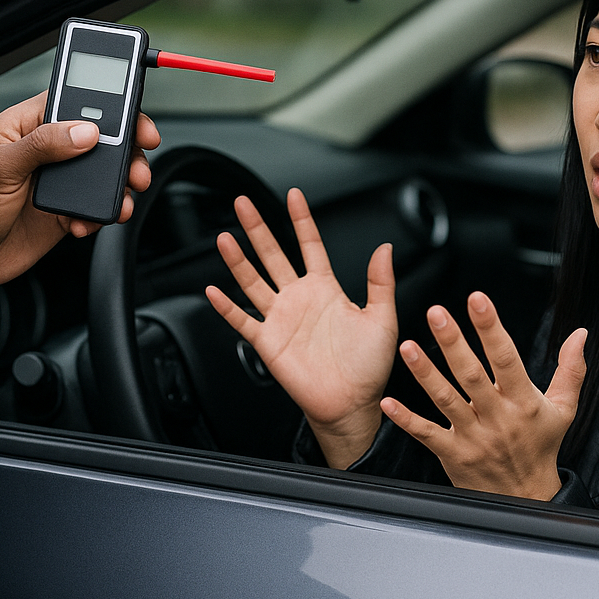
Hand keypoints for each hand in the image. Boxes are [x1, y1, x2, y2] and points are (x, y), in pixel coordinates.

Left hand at [0, 91, 159, 298]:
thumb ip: (41, 146)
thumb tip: (85, 131)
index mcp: (26, 125)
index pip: (76, 101)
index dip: (111, 104)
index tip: (136, 118)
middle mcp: (46, 149)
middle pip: (102, 137)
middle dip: (128, 149)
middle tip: (139, 163)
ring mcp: (56, 181)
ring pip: (104, 174)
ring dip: (120, 186)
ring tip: (122, 198)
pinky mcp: (62, 210)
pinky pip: (95, 207)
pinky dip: (100, 215)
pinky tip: (83, 224)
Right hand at [205, 188, 397, 468]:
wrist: (352, 404)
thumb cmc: (369, 367)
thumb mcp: (382, 318)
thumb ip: (381, 282)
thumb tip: (386, 248)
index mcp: (326, 289)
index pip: (310, 246)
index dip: (301, 220)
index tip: (294, 195)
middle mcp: (299, 299)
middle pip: (273, 255)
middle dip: (258, 228)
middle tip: (243, 202)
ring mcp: (281, 319)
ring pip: (253, 281)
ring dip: (237, 260)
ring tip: (224, 238)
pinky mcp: (268, 342)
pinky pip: (242, 320)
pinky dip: (227, 307)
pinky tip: (213, 290)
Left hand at [382, 292, 586, 500]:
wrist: (526, 499)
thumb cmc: (542, 447)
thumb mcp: (563, 409)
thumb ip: (570, 370)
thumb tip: (581, 334)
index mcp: (523, 402)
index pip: (506, 358)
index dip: (492, 328)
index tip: (478, 300)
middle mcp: (498, 418)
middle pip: (472, 375)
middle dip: (454, 342)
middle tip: (436, 313)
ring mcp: (474, 438)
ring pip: (446, 400)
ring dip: (425, 373)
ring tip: (408, 347)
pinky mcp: (454, 455)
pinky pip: (427, 434)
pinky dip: (406, 419)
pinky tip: (388, 402)